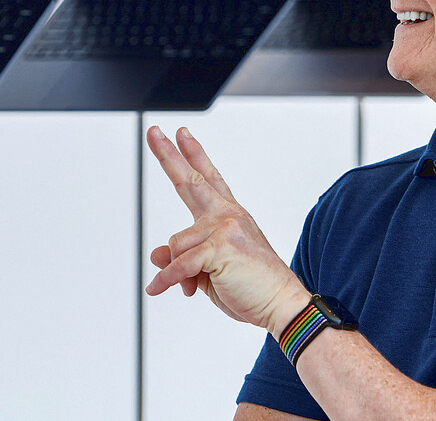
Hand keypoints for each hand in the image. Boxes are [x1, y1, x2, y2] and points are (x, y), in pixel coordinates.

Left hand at [145, 126, 309, 334]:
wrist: (281, 304)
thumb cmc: (251, 287)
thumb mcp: (209, 271)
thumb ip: (183, 258)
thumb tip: (156, 255)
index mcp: (229, 216)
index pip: (209, 178)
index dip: (194, 154)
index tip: (182, 134)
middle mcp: (227, 216)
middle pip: (191, 180)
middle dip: (168, 155)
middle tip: (154, 132)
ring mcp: (224, 228)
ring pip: (175, 244)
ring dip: (177, 270)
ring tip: (197, 285)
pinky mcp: (220, 247)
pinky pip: (178, 264)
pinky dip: (168, 280)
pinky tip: (161, 289)